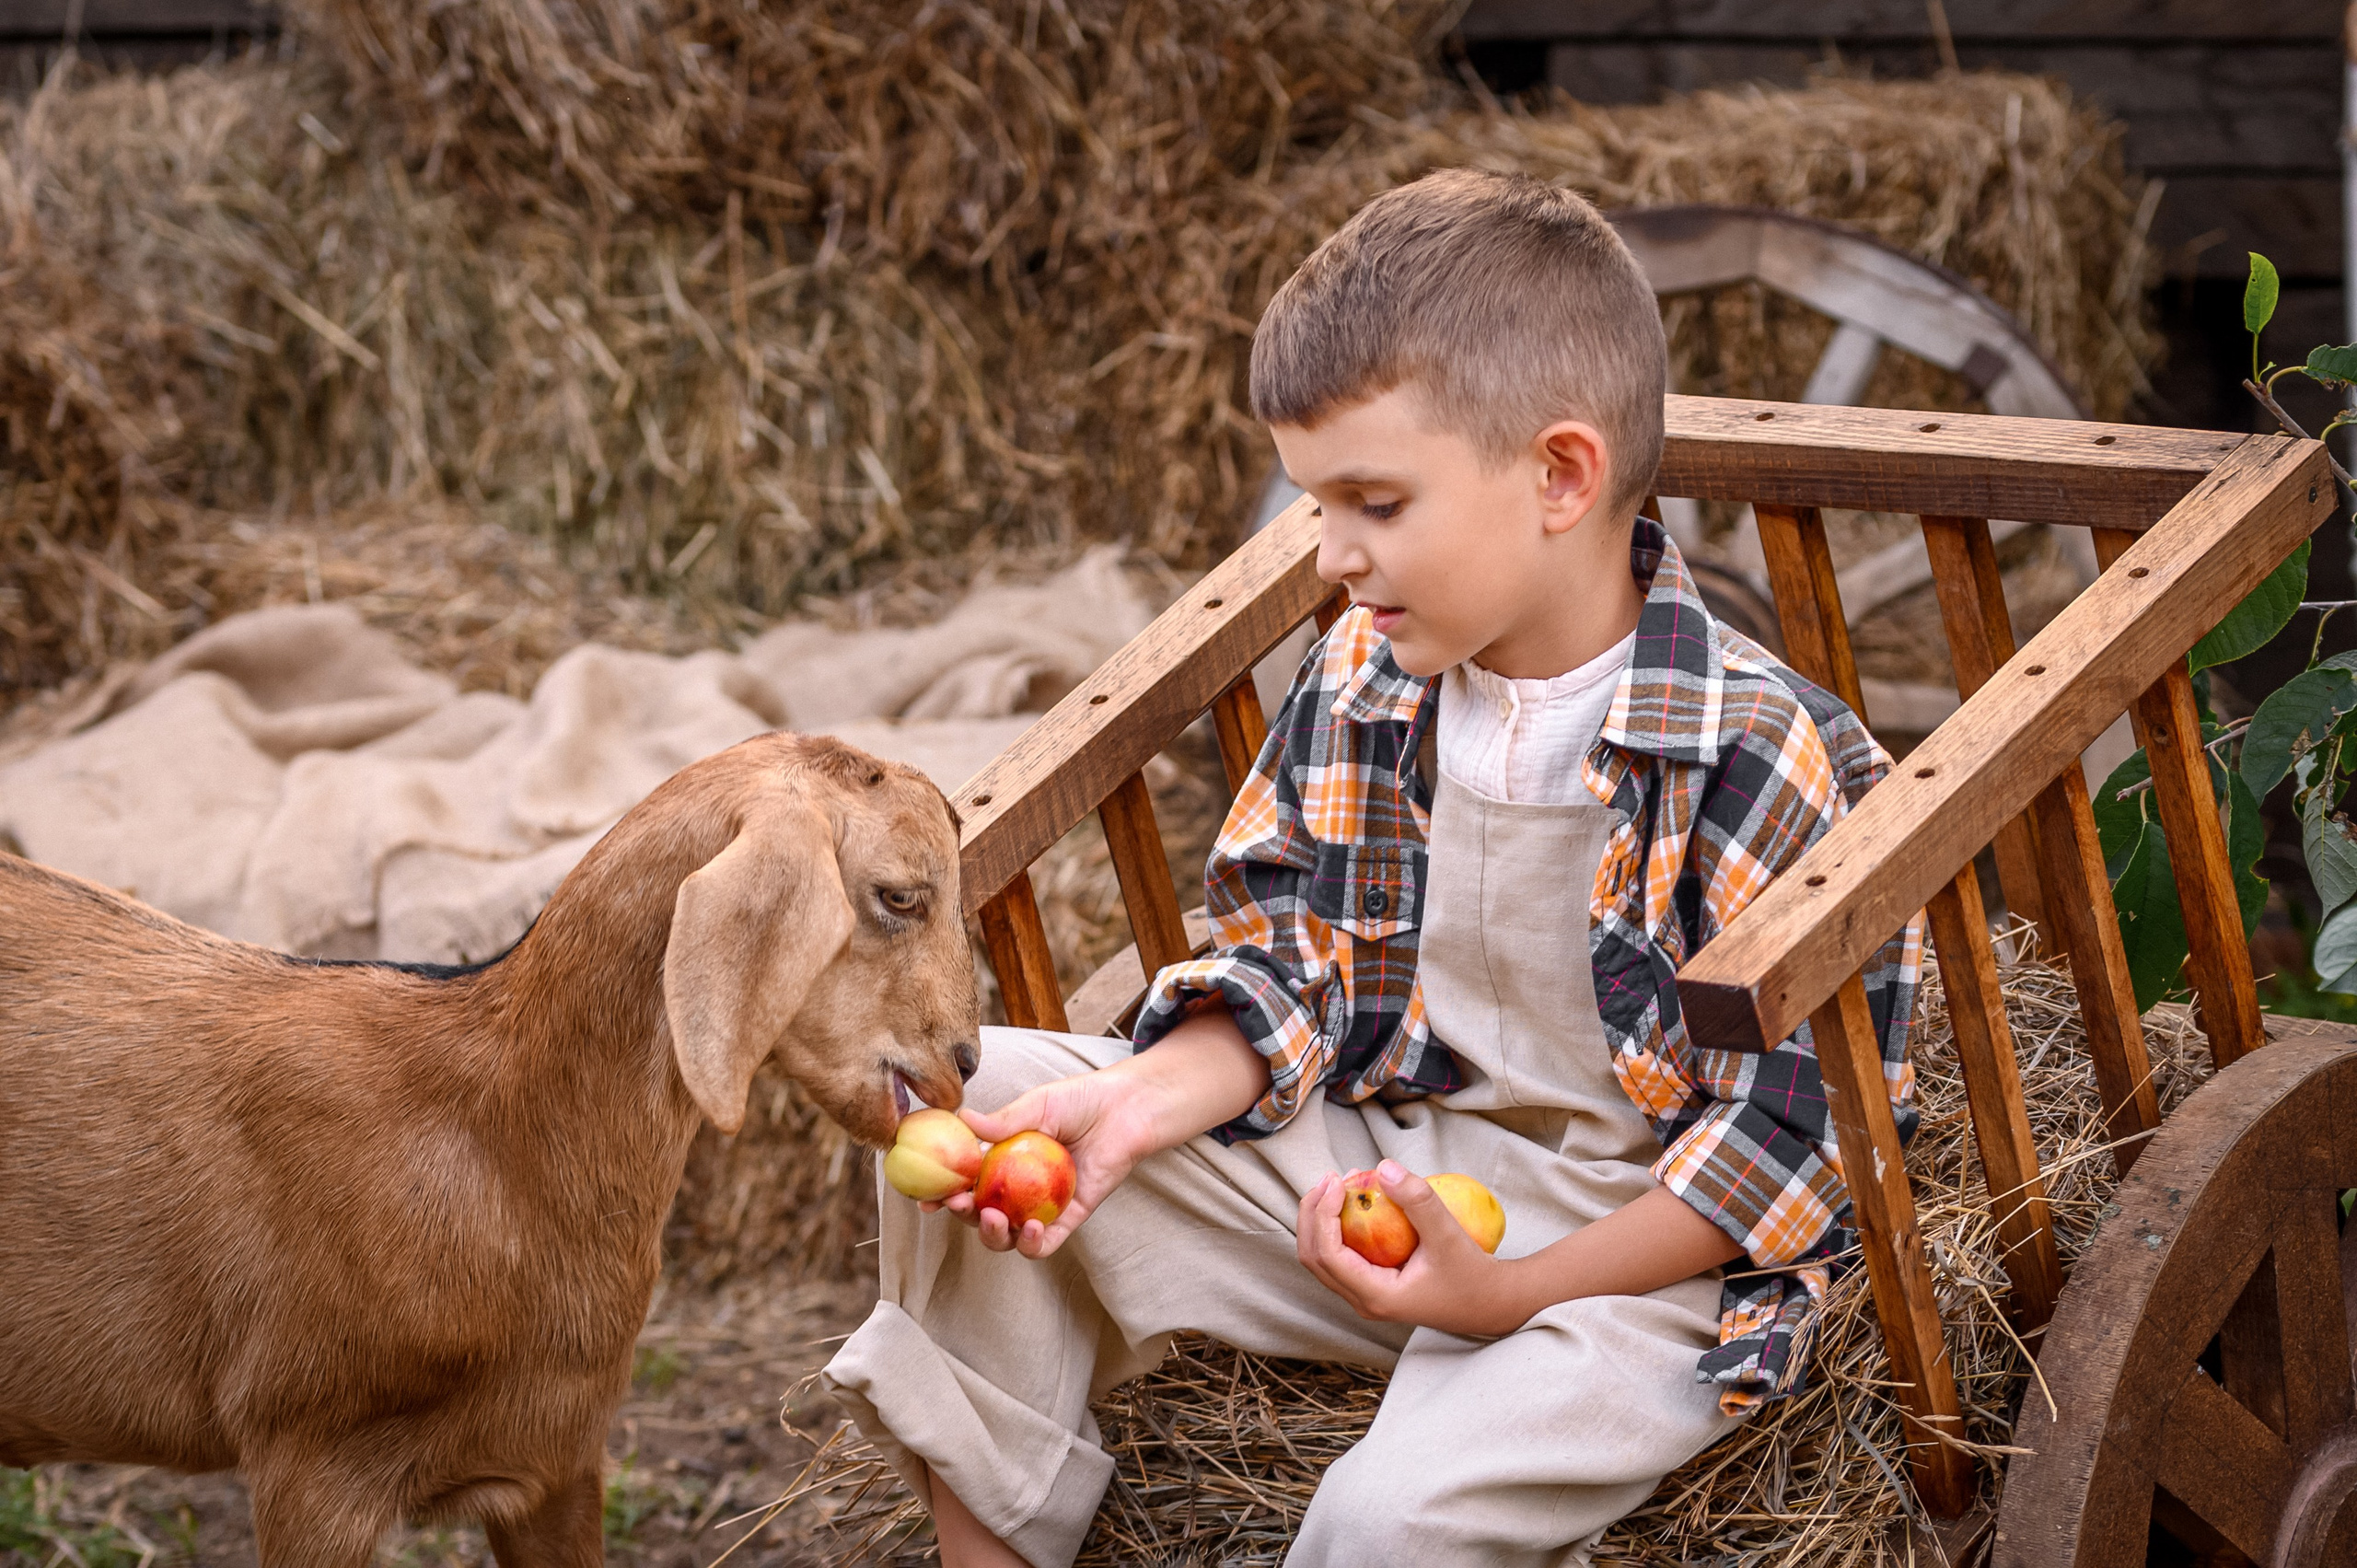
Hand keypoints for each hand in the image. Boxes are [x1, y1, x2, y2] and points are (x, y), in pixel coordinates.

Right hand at [924, 1068, 1159, 1259]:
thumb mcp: (1037, 1106)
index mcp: (1000, 1162)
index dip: (942, 1195)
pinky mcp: (1069, 1218)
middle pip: (980, 1216)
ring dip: (994, 1236)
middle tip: (962, 1204)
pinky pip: (1047, 1244)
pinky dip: (1034, 1245)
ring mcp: (1041, 1206)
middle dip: (965, 1218)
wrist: (1125, 1111)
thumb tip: (961, 1119)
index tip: (926, 1199)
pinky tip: (1034, 1229)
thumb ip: (1002, 1121)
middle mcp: (1016, 1189)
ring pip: (1008, 1238)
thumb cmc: (1080, 1101)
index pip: (964, 1184)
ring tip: (997, 1218)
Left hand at [1295, 1161, 1529, 1337]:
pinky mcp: (1375, 1288)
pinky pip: (1341, 1258)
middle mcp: (1364, 1301)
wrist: (1492, 1305)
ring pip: (1323, 1260)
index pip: (1327, 1254)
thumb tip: (1384, 1167)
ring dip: (1323, 1221)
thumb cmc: (1473, 1275)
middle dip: (1314, 1214)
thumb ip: (1418, 1201)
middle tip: (1332, 1178)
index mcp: (1376, 1296)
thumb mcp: (1449, 1235)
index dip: (1323, 1214)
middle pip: (1313, 1258)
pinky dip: (1338, 1229)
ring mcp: (1367, 1297)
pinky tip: (1357, 1203)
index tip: (1337, 1181)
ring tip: (1341, 1185)